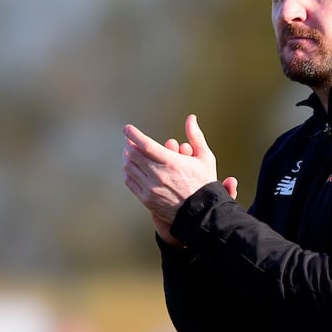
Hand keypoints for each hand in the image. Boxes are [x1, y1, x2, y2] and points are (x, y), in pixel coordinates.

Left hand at [123, 115, 236, 245]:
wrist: (201, 213)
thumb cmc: (204, 184)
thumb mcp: (205, 158)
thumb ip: (196, 136)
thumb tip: (191, 118)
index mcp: (172, 163)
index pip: (145, 144)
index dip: (133, 134)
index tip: (127, 129)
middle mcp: (159, 175)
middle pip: (133, 154)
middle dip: (129, 144)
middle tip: (129, 140)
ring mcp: (151, 188)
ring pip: (129, 168)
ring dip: (127, 157)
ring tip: (129, 152)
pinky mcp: (146, 199)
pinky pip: (130, 182)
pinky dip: (128, 172)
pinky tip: (132, 167)